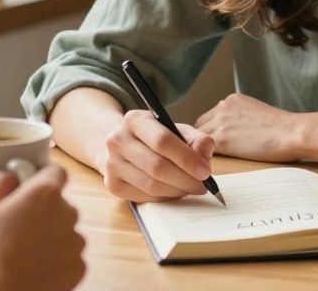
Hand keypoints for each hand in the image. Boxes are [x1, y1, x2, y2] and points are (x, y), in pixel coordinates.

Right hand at [0, 164, 85, 290]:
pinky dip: (55, 259)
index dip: (40, 176)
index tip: (29, 185)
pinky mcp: (77, 268)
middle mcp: (67, 214)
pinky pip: (68, 256)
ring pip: (64, 230)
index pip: (55, 171)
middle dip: (41, 210)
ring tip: (21, 251)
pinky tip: (33, 266)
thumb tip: (10, 176)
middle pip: (59, 203)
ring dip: (49, 236)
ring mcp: (75, 243)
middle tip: (16, 226)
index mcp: (45, 194)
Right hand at [97, 110, 214, 202]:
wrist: (124, 146)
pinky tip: (173, 191)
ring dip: (176, 191)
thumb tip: (204, 152)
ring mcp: (112, 164)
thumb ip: (196, 139)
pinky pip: (144, 197)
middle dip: (184, 179)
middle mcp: (118, 140)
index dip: (187, 159)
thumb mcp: (177, 130)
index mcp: (135, 120)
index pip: (162, 141)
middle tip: (202, 186)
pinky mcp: (112, 184)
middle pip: (156, 166)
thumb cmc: (156, 138)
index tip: (205, 171)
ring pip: (150, 185)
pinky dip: (164, 198)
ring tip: (190, 188)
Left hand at [195, 93, 303, 162]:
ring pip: (198, 138)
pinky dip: (205, 158)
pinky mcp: (222, 139)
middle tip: (210, 155)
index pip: (212, 116)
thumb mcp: (259, 115)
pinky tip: (212, 167)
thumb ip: (243, 119)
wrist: (293, 133)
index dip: (212, 131)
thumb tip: (236, 134)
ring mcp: (221, 122)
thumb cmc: (285, 130)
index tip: (216, 143)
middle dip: (204, 139)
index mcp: (234, 100)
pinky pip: (203, 150)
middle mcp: (224, 106)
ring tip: (210, 163)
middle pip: (201, 125)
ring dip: (203, 150)